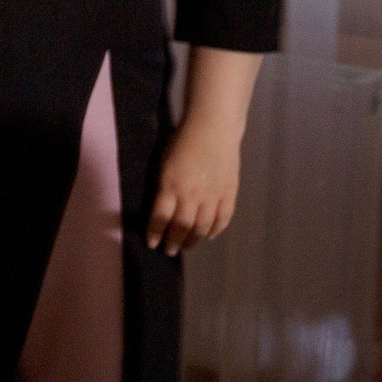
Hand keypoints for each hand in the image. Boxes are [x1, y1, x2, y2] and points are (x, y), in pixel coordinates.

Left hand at [148, 124, 239, 255]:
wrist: (213, 130)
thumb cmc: (182, 143)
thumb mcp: (164, 166)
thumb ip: (164, 189)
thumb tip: (162, 210)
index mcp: (171, 187)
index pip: (161, 218)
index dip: (156, 233)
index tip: (152, 243)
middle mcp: (191, 195)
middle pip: (182, 227)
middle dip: (174, 242)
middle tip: (169, 251)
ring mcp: (213, 196)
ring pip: (202, 227)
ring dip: (193, 240)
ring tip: (186, 247)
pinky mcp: (229, 194)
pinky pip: (222, 219)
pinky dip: (215, 230)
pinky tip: (208, 235)